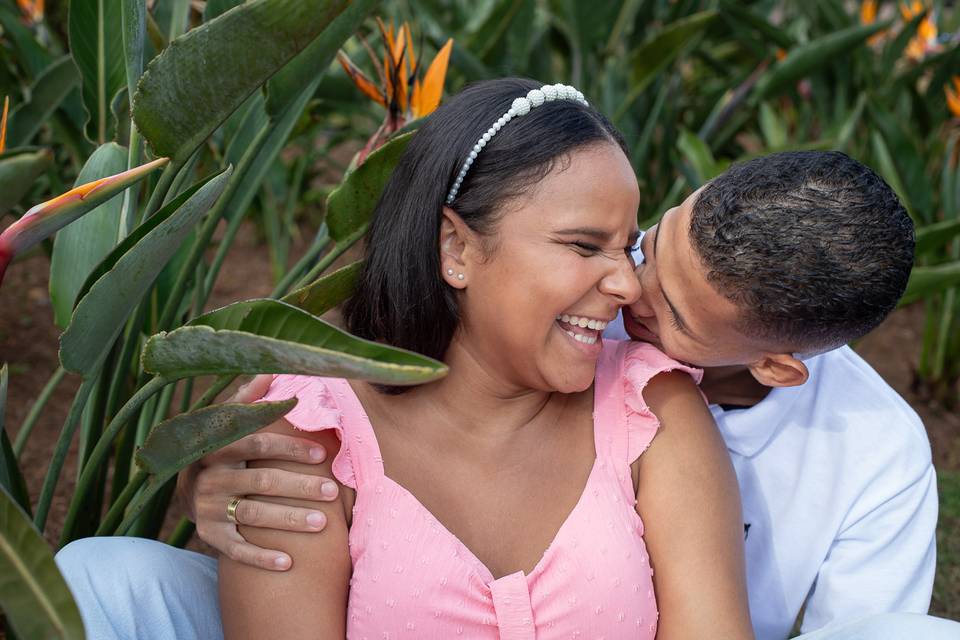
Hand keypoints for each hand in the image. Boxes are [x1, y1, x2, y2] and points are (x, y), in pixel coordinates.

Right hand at [177, 374, 340, 570]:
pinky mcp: (209, 534)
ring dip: (290, 520)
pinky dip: (261, 558)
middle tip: (333, 492)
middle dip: (300, 487)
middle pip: (261, 482)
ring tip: (323, 523)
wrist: (184, 486)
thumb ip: (248, 398)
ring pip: (254, 515)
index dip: (289, 448)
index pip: (257, 443)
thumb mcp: (226, 420)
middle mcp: (210, 477)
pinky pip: (236, 550)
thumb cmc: (221, 446)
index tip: (322, 453)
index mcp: (218, 445)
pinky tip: (288, 563)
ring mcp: (208, 508)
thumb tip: (271, 368)